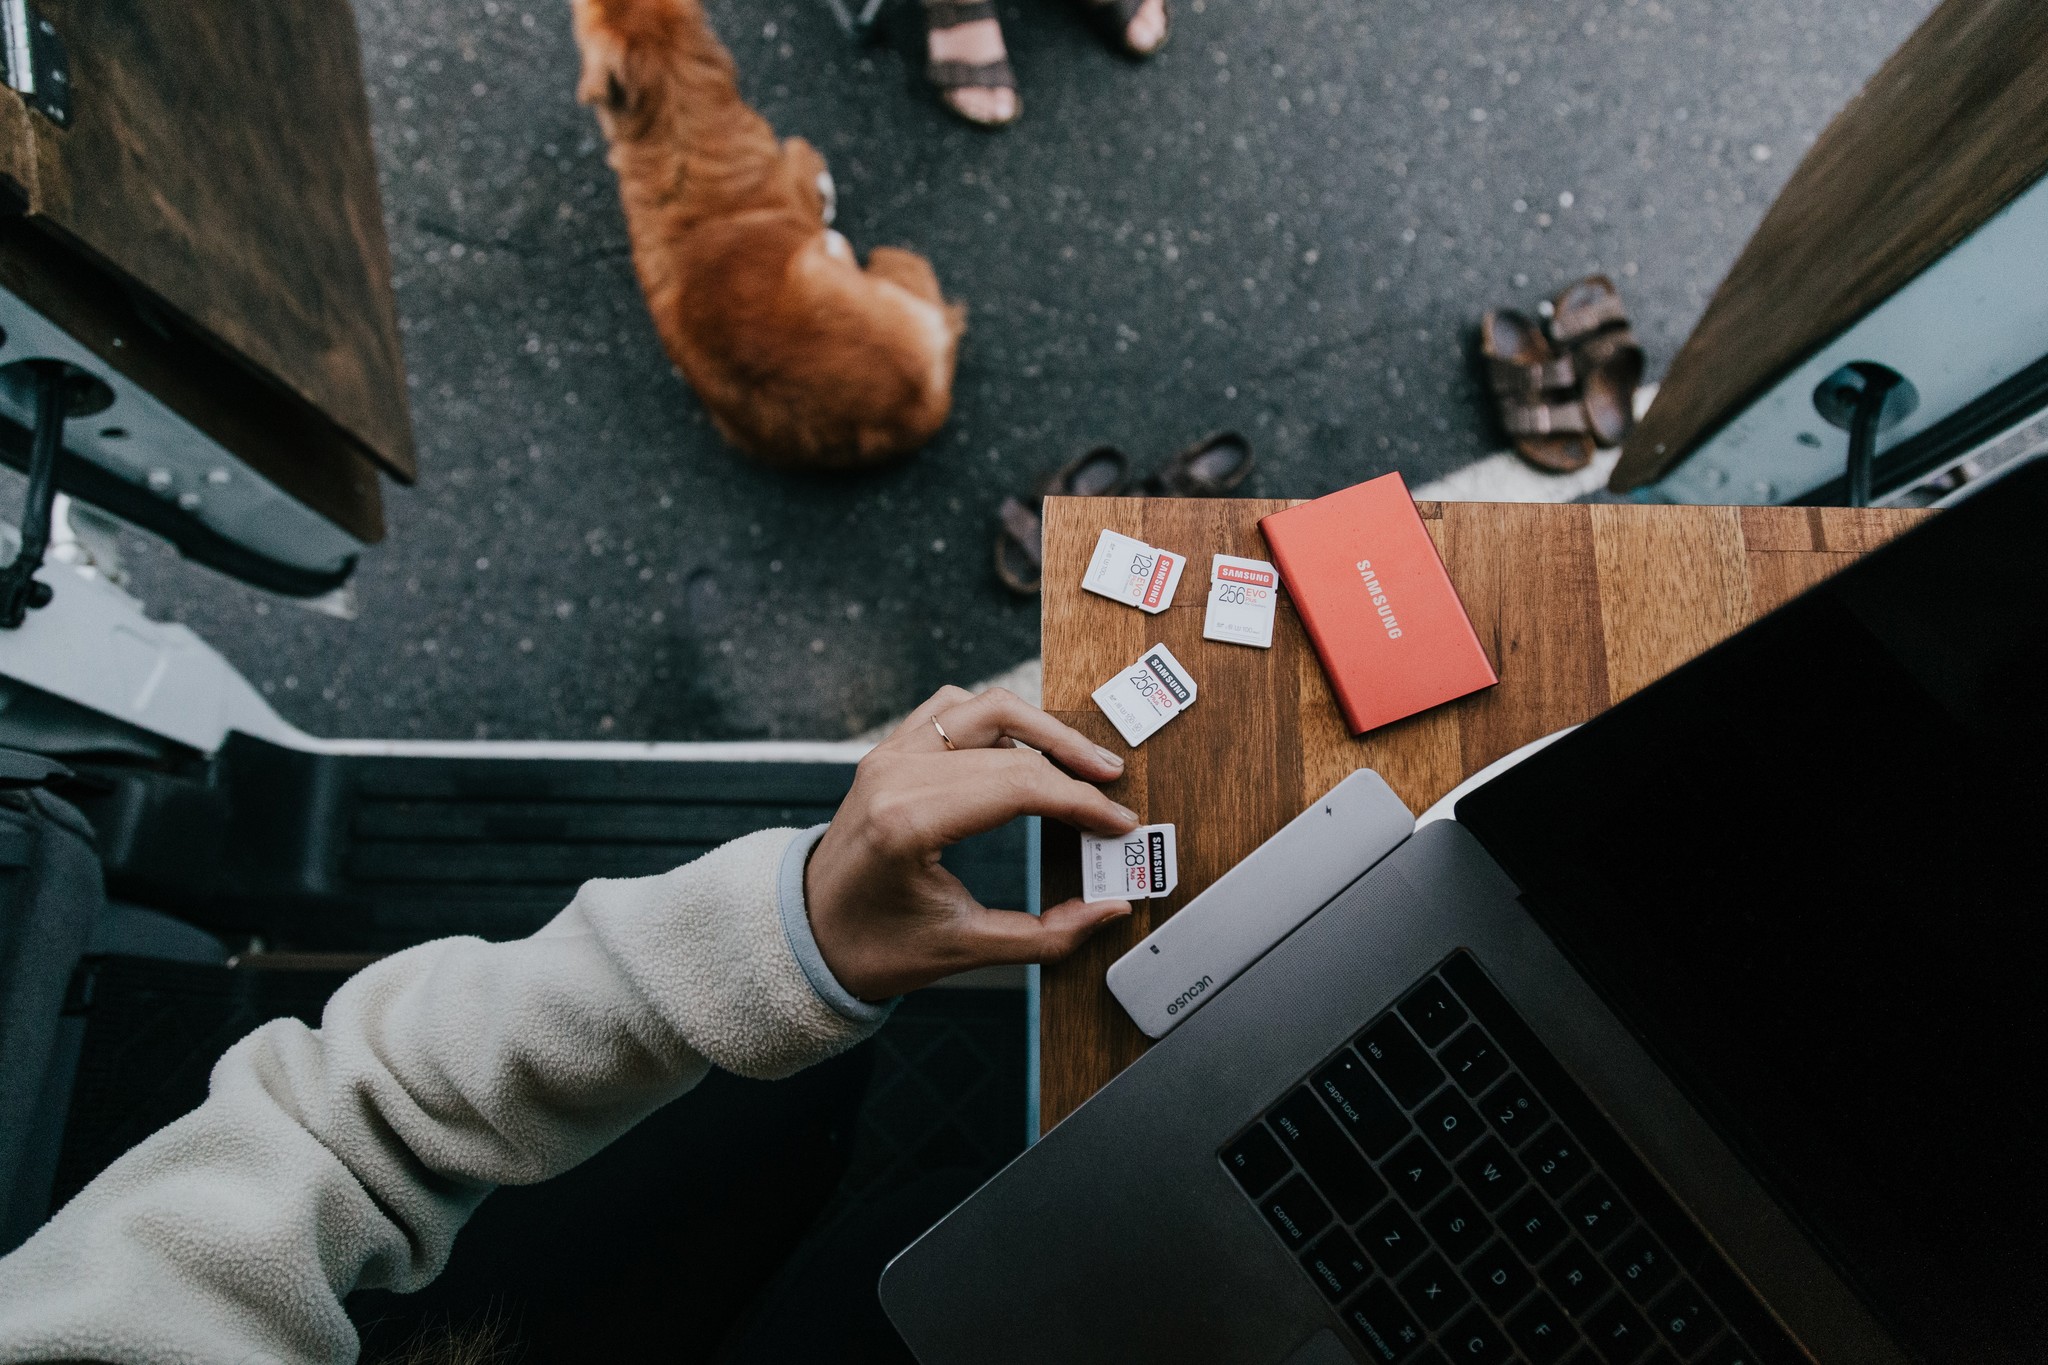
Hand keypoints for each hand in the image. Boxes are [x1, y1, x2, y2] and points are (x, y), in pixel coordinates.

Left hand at [805, 685, 1137, 998]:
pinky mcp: (887, 752)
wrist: (806, 935)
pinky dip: (996, 718)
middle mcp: (895, 774)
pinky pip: (951, 709)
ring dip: (1040, 727)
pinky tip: (1025, 749)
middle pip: (1012, 747)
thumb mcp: (964, 950)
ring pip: (983, 707)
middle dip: (1073, 765)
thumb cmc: (873, 948)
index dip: (1081, 802)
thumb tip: (1111, 908)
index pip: (1020, 787)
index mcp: (908, 821)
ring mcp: (888, 756)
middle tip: (1113, 789)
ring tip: (1080, 761)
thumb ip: (1046, 934)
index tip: (1119, 823)